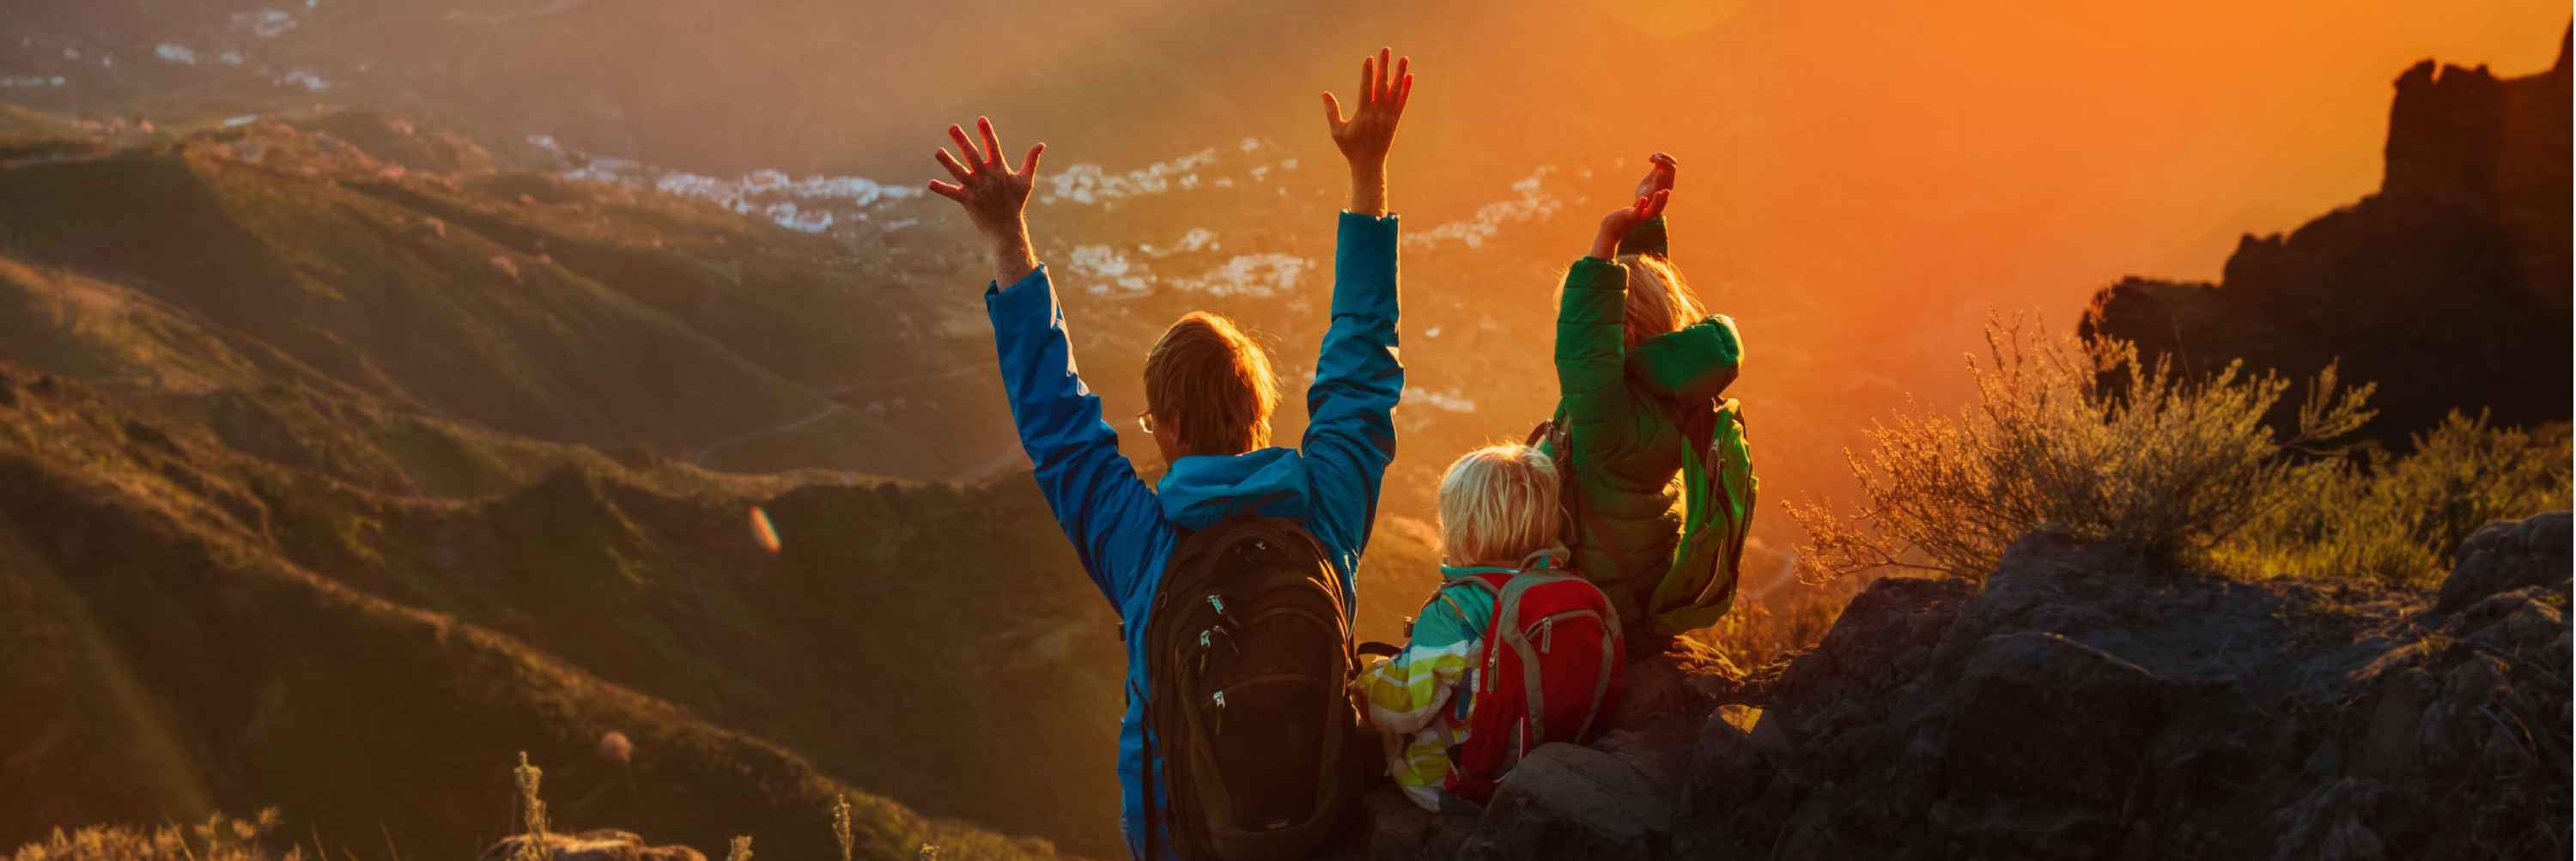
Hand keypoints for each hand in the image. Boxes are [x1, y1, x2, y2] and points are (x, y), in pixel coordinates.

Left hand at [928, 116, 1045, 283]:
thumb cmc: (1016, 203)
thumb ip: (1031, 161)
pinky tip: (930, 183)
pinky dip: (942, 189)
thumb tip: (1041, 144)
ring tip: (937, 151)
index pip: (993, 147)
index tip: (981, 119)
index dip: (987, 133)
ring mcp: (976, 189)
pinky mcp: (967, 201)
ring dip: (948, 162)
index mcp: (1000, 170)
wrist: (1006, 229)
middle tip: (952, 127)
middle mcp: (986, 177)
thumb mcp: (1026, 181)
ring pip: (959, 172)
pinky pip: (952, 193)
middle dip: (962, 141)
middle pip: (972, 155)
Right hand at [1321, 47, 1412, 215]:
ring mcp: (1388, 117)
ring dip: (1400, 73)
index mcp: (1363, 115)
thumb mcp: (1337, 131)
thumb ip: (1332, 111)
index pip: (1366, 89)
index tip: (1369, 59)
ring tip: (1404, 58)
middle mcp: (1378, 114)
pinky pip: (1402, 102)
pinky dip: (1406, 89)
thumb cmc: (1350, 148)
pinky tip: (1409, 76)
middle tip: (1385, 50)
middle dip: (1384, 66)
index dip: (1367, 73)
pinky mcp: (1395, 121)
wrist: (1369, 165)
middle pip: (1382, 85)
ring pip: (1396, 91)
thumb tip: (1325, 93)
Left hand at [1590, 189, 1669, 259]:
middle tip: (1668, 190)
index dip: (1662, 201)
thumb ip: (1635, 211)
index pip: (1656, 208)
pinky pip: (1637, 212)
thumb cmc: (1618, 223)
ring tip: (1660, 192)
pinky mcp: (1629, 218)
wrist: (1609, 231)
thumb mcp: (1629, 215)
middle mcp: (1643, 218)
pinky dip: (1641, 205)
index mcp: (1644, 216)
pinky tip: (1643, 197)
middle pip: (1657, 209)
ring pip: (1651, 211)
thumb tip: (1638, 207)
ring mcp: (1637, 218)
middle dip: (1663, 200)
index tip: (1666, 191)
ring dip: (1656, 202)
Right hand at [1632, 152, 1676, 199]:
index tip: (1654, 161)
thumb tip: (1662, 172)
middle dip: (1663, 157)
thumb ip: (1657, 183)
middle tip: (1652, 158)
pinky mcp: (1658, 171)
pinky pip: (1663, 161)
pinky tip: (1650, 159)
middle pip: (1672, 162)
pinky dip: (1657, 157)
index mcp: (1668, 183)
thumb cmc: (1645, 199)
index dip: (1664, 162)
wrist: (1641, 201)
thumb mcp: (1650, 192)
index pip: (1671, 168)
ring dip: (1661, 156)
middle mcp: (1668, 178)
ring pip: (1668, 160)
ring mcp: (1663, 174)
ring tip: (1651, 157)